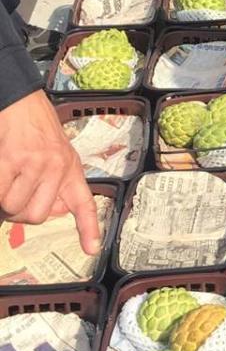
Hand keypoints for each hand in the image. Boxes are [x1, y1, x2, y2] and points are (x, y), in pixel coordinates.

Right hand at [0, 90, 99, 254]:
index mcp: (71, 168)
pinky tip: (0, 173)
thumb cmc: (36, 129)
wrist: (21, 101)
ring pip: (12, 206)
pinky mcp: (11, 158)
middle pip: (35, 216)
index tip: (92, 249)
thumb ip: (57, 184)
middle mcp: (57, 167)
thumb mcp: (58, 154)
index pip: (85, 203)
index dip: (89, 229)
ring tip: (6, 179)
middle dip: (19, 213)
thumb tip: (53, 212)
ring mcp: (34, 162)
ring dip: (2, 200)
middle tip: (13, 196)